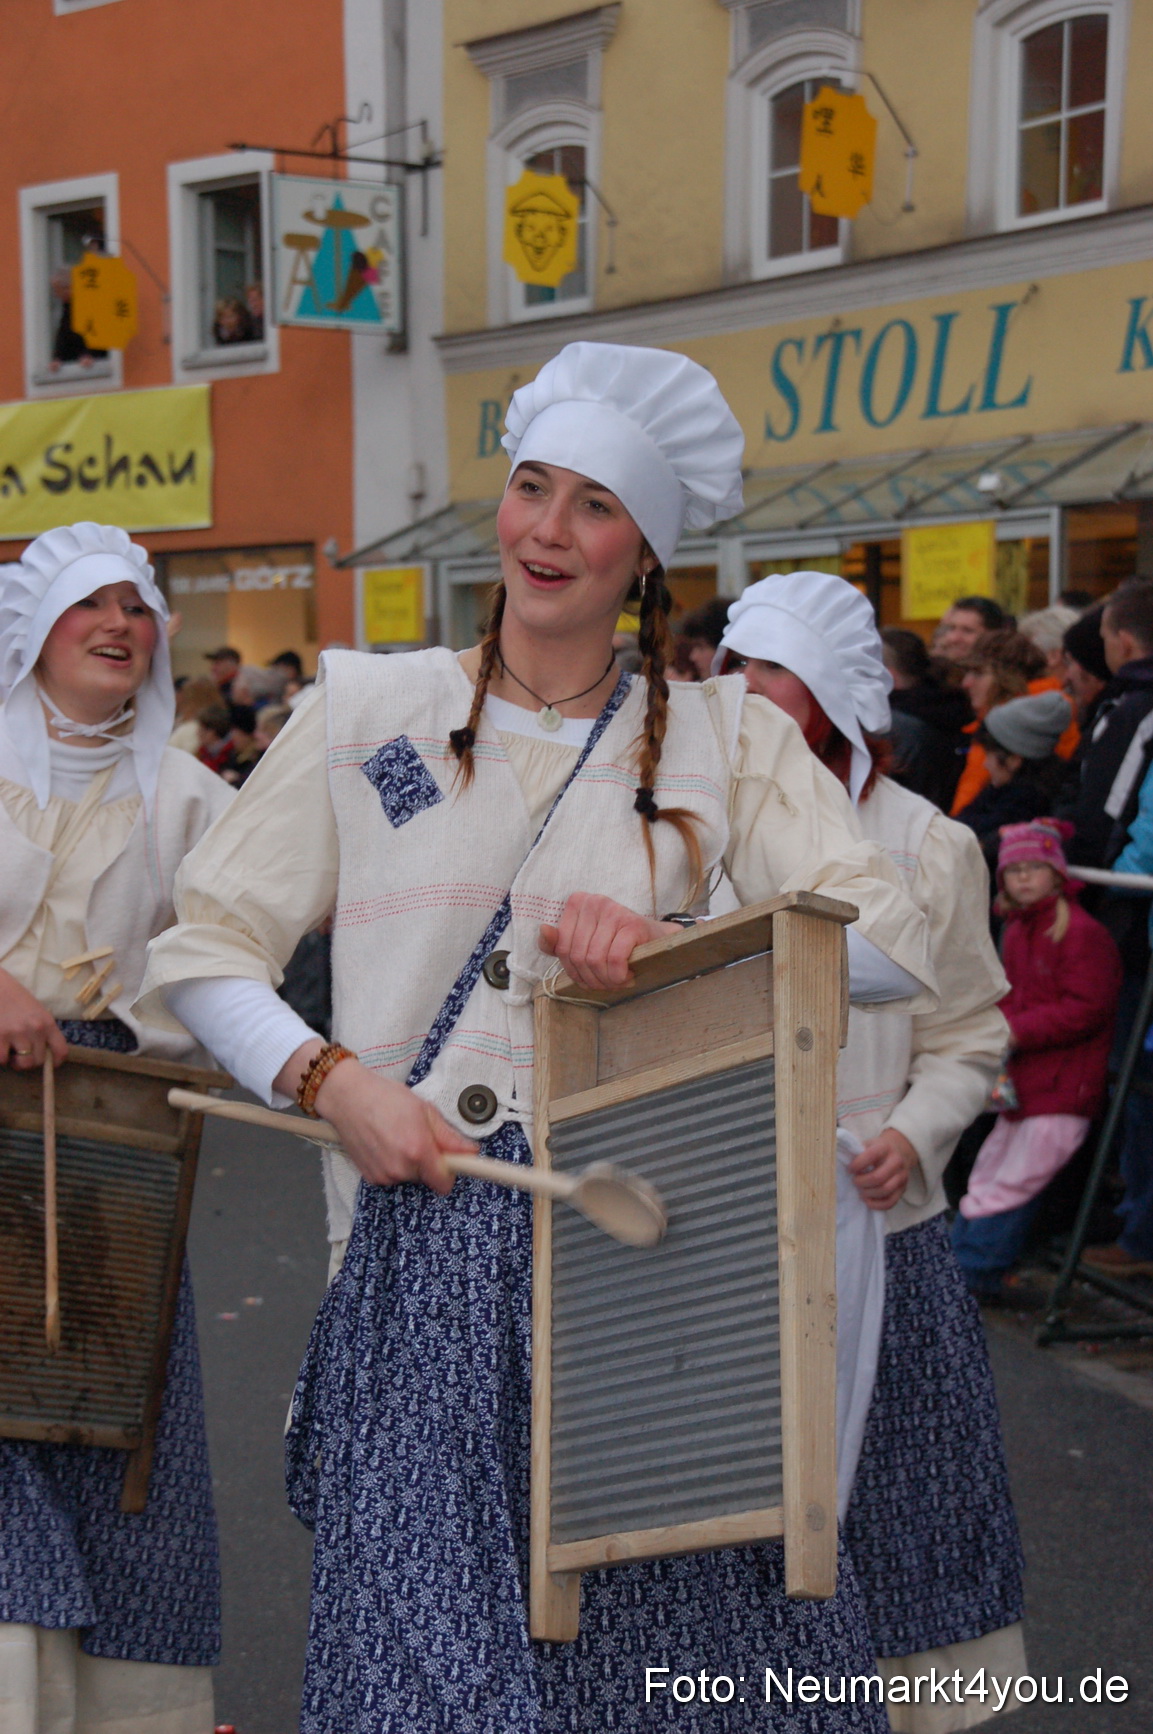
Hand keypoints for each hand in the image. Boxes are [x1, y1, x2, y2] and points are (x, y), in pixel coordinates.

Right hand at [0, 968, 67, 1069]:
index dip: (56, 1062)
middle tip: (20, 1053)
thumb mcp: (35, 1010)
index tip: (49, 1064)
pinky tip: (0, 1047)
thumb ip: (41, 1030)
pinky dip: (1, 1058)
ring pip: (23, 1063)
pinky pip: (2, 1060)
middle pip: (40, 1061)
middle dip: (29, 1061)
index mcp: (47, 1022)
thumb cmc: (13, 997)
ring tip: (9, 1051)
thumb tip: (43, 1053)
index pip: (61, 1050)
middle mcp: (35, 1029)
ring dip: (15, 1061)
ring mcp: (17, 1033)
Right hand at [274, 1042, 476, 1193]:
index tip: (457, 1164)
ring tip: (398, 1135)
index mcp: (418, 1150)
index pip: (444, 1181)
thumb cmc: (384, 1097)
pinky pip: (393, 1176)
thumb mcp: (424, 1110)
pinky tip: (385, 1143)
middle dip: (429, 1161)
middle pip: (428, 1177)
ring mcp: (384, 1175)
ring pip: (411, 1176)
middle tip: (419, 1134)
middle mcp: (401, 1167)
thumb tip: (471, 1151)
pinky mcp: (371, 1177)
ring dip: (411, 1162)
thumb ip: (448, 1136)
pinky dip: (394, 1164)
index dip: (452, 1172)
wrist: (347, 1098)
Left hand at [540, 893, 677, 990]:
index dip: (573, 971)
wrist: (654, 938)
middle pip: (578, 955)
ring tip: (618, 981)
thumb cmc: (616, 941)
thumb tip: (544, 930)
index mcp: (577, 903)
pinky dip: (619, 976)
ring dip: (607, 980)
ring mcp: (613, 911)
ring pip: (595, 959)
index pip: (561, 947)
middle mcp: (593, 902)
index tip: (588, 978)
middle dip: (592, 979)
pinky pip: (615, 959)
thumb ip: (558, 942)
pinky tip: (627, 976)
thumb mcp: (583, 942)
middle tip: (607, 984)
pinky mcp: (632, 923)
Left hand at [849, 1127, 918, 1211]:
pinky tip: (867, 1200)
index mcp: (885, 1147)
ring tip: (860, 1191)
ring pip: (885, 1190)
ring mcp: (902, 1176)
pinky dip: (877, 1204)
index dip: (857, 1165)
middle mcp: (896, 1161)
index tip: (849, 1169)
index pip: (871, 1156)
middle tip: (855, 1181)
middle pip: (878, 1177)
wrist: (900, 1150)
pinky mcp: (903, 1189)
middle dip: (862, 1182)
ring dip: (869, 1193)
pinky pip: (891, 1202)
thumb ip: (856, 1151)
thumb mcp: (868, 1143)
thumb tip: (838, 1160)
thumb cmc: (877, 1149)